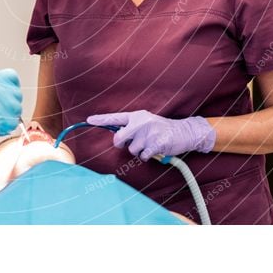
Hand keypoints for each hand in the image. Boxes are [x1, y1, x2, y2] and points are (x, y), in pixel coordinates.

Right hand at [0, 68, 22, 152]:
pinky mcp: (3, 119)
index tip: (7, 95)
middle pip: (17, 95)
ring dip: (8, 117)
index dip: (11, 87)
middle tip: (0, 111)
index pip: (12, 77)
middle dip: (10, 105)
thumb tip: (1, 96)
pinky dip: (5, 128)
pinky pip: (13, 124)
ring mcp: (2, 104)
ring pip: (16, 110)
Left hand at [87, 110, 215, 161]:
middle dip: (122, 145)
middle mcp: (141, 122)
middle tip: (131, 143)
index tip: (89, 119)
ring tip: (149, 144)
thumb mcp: (146, 122)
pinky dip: (147, 156)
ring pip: (132, 150)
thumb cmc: (161, 128)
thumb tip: (116, 136)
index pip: (115, 118)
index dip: (101, 119)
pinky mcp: (156, 143)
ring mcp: (148, 133)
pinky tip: (155, 149)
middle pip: (118, 139)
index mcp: (136, 116)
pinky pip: (143, 156)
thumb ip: (131, 127)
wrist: (183, 131)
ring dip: (139, 151)